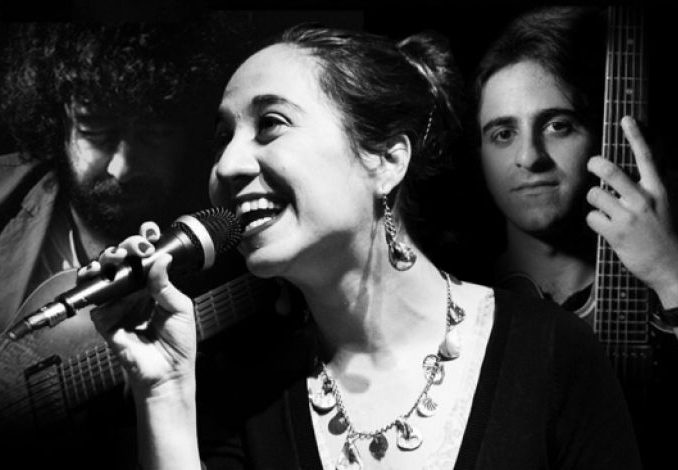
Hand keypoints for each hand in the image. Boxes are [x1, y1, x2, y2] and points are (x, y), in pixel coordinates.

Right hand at [79, 221, 196, 398]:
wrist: (168, 372)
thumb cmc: (179, 343)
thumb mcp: (180, 307)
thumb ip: (166, 283)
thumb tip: (160, 258)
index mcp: (154, 286)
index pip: (145, 258)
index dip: (143, 241)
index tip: (149, 232)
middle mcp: (134, 291)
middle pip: (123, 260)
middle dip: (126, 246)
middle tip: (137, 248)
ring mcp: (118, 303)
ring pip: (105, 273)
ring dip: (107, 259)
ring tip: (118, 258)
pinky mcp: (105, 318)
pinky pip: (95, 298)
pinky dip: (96, 284)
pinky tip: (103, 277)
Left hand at [586, 116, 677, 308]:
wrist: (670, 266)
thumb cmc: (664, 233)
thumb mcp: (666, 204)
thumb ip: (654, 185)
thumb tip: (651, 166)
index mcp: (659, 189)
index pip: (646, 157)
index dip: (635, 136)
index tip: (626, 119)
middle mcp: (644, 199)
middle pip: (610, 171)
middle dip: (595, 164)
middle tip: (593, 165)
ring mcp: (629, 216)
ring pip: (595, 194)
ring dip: (594, 200)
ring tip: (605, 208)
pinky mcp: (615, 233)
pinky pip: (591, 217)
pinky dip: (595, 221)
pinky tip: (606, 227)